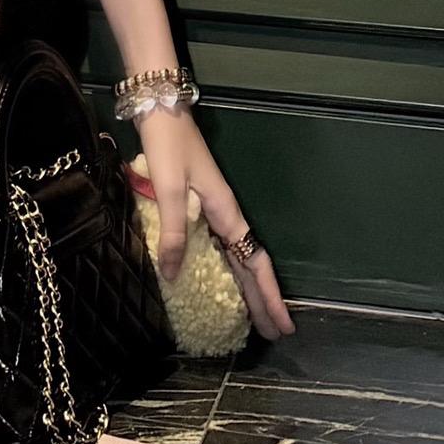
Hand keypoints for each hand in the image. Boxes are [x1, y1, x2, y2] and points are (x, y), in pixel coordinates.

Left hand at [134, 107, 295, 339]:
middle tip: (276, 334)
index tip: (284, 325)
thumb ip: (173, 232)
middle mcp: (226, 214)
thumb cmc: (169, 146)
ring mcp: (215, 209)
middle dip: (264, 299)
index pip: (254, 264)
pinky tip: (222, 280)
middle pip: (251, 265)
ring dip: (249, 287)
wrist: (160, 109)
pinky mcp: (200, 204)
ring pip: (238, 257)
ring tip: (255, 317)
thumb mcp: (169, 189)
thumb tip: (173, 276)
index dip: (269, 296)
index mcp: (226, 213)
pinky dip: (229, 269)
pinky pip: (222, 246)